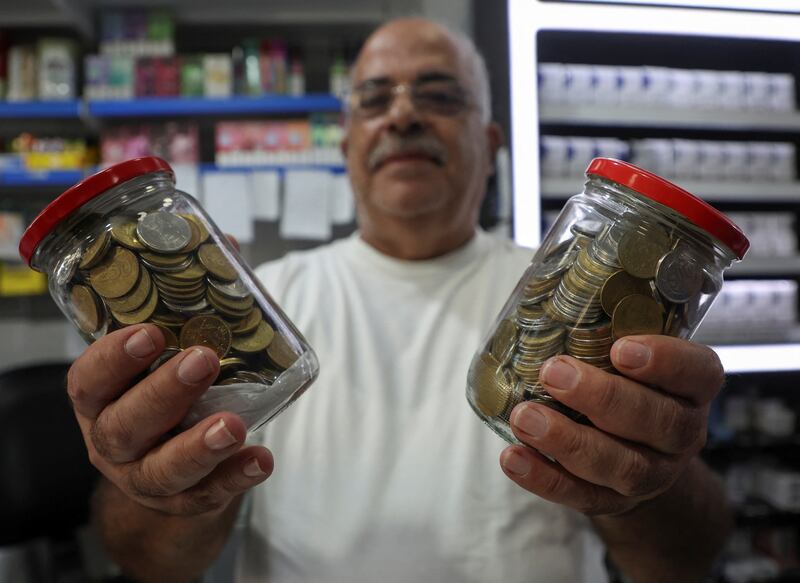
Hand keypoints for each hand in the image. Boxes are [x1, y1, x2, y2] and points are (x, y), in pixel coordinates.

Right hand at [67, 324, 273, 515]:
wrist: (170, 468)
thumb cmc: (164, 395)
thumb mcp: (156, 364)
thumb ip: (178, 325)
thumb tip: (226, 266)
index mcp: (98, 402)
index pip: (88, 381)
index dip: (113, 359)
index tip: (149, 333)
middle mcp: (112, 443)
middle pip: (124, 426)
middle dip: (164, 393)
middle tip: (202, 361)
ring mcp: (144, 478)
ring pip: (162, 471)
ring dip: (199, 447)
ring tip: (234, 425)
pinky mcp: (183, 501)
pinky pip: (206, 495)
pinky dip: (235, 478)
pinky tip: (260, 459)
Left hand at [500, 335, 722, 515]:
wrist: (641, 453)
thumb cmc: (629, 384)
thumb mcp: (635, 352)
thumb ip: (610, 327)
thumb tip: (544, 286)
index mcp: (692, 387)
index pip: (698, 372)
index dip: (665, 362)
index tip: (620, 348)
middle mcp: (682, 432)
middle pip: (657, 421)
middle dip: (602, 397)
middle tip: (554, 373)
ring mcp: (653, 473)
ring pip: (622, 465)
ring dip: (568, 440)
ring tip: (524, 417)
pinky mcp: (615, 501)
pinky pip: (583, 496)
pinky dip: (545, 479)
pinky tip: (514, 457)